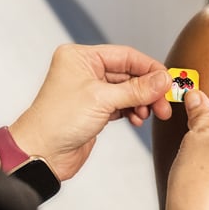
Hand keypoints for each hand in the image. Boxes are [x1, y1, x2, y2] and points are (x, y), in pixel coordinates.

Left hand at [9, 44, 172, 180]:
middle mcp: (85, 70)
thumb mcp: (102, 100)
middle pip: (128, 74)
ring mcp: (90, 91)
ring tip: (151, 114)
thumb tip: (163, 80)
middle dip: (148, 89)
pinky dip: (132, 110)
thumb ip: (136, 89)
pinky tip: (137, 119)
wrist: (41, 154)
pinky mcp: (94, 110)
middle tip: (163, 103)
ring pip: (127, 90)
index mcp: (81, 57)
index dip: (149, 68)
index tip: (167, 81)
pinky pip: (121, 104)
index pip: (125, 56)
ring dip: (142, 102)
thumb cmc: (57, 121)